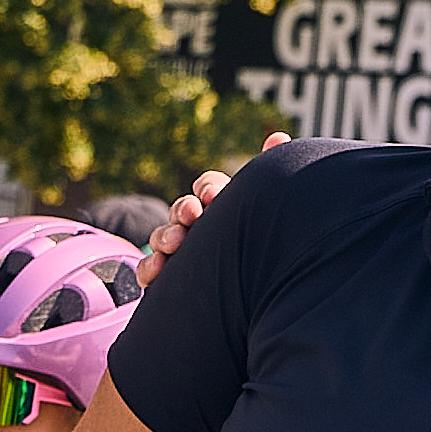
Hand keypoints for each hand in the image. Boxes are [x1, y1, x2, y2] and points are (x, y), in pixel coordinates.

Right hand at [139, 132, 284, 285]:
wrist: (263, 296)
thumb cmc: (266, 246)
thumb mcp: (268, 209)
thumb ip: (271, 170)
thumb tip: (279, 135)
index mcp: (224, 207)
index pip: (209, 187)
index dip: (209, 189)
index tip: (214, 196)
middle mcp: (200, 226)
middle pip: (183, 209)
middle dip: (184, 210)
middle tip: (192, 215)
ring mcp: (183, 252)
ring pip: (164, 237)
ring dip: (166, 236)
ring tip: (175, 243)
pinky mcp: (170, 280)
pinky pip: (151, 270)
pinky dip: (151, 268)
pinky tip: (158, 270)